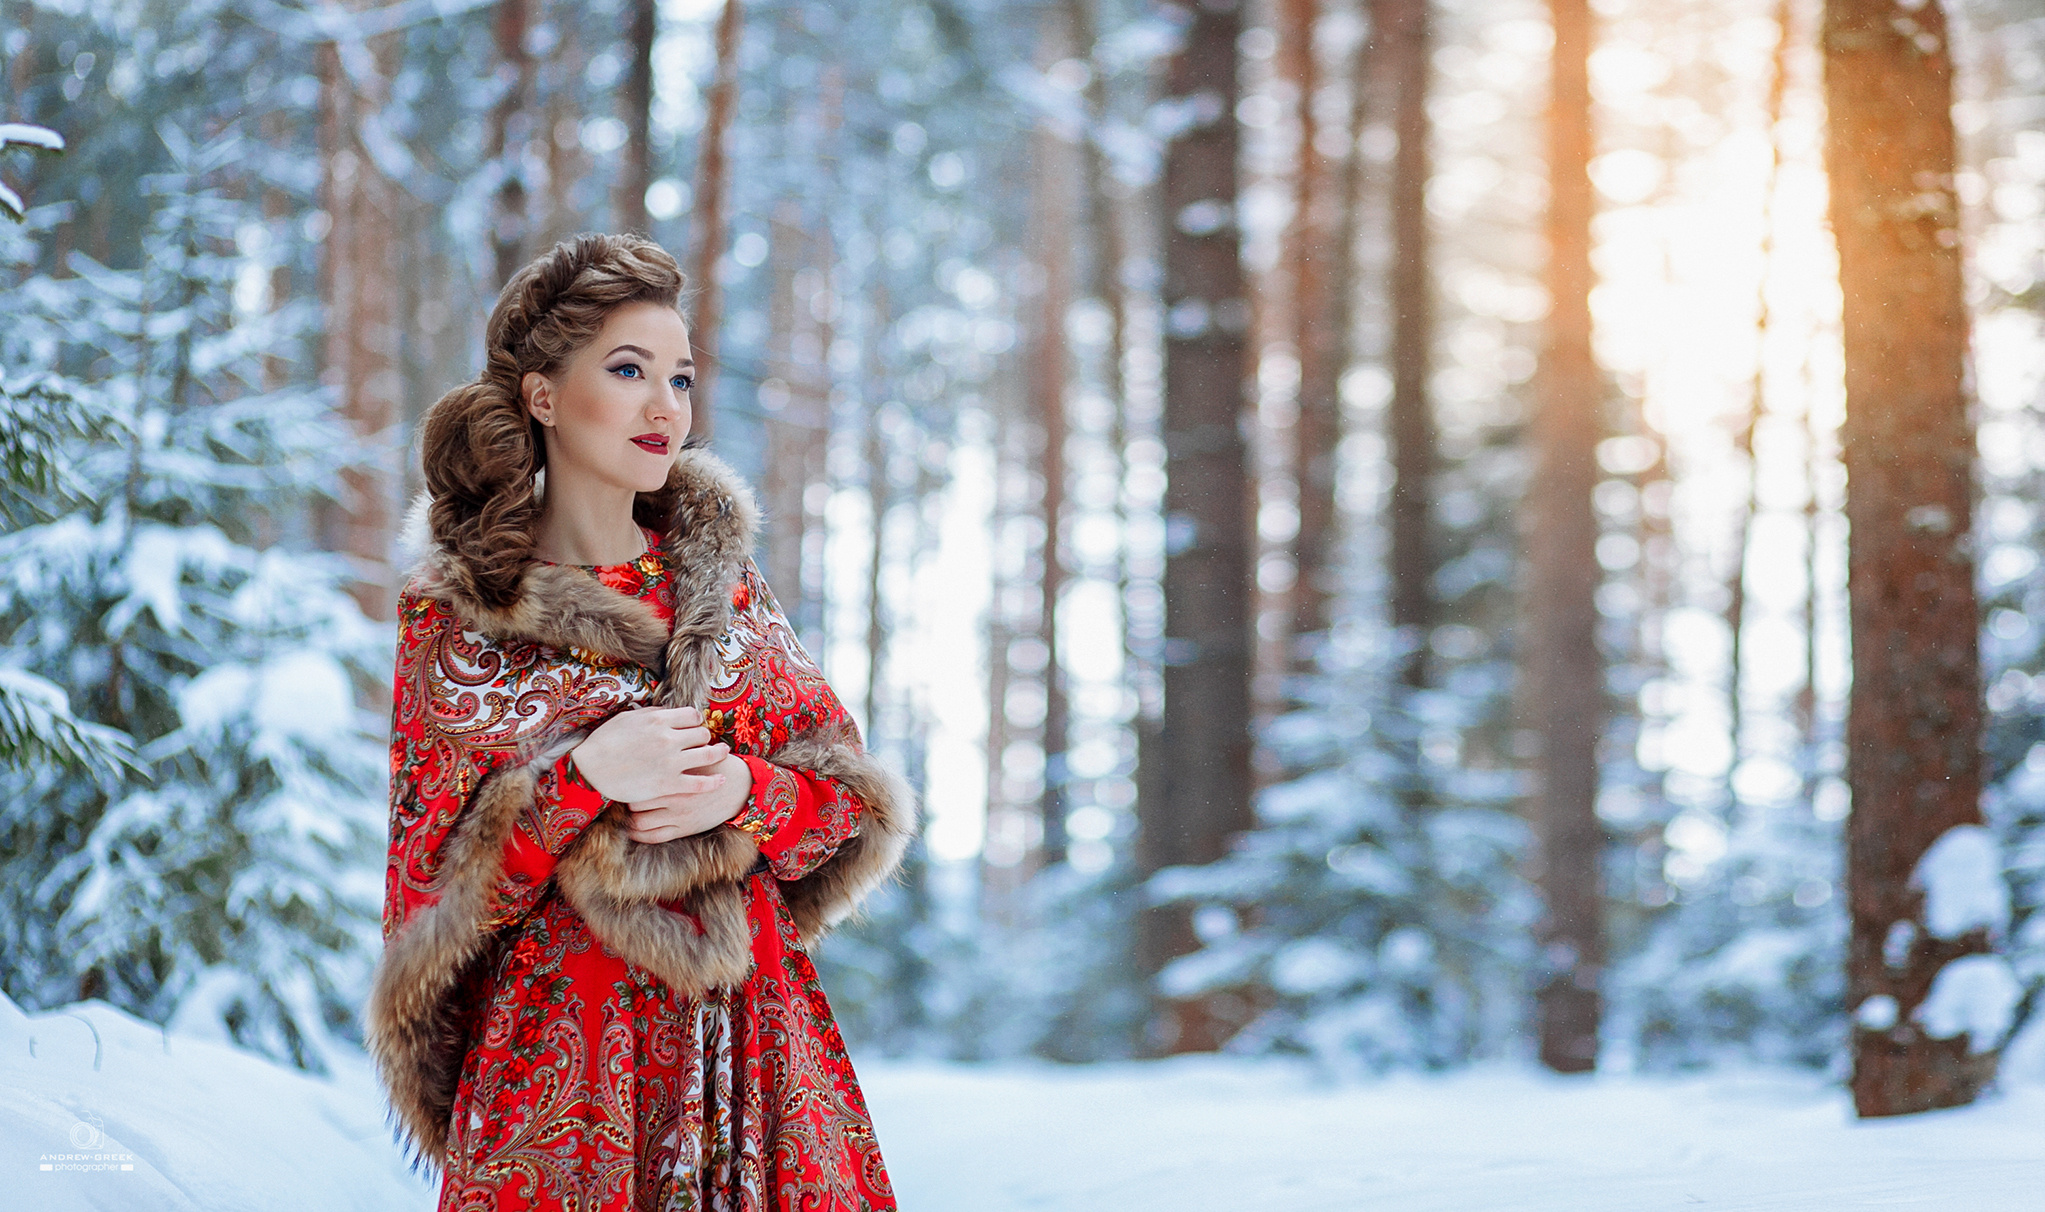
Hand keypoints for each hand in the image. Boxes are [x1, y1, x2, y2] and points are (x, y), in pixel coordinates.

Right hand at [569, 706, 730, 803]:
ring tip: (723, 752)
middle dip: (703, 737)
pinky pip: (701, 783)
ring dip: (718, 753)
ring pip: (708, 755)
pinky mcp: (669, 784)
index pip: (693, 716)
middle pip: (702, 734)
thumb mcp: (629, 718)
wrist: (589, 770)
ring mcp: (671, 763)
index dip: (695, 722)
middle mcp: (669, 739)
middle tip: (702, 742)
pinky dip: (715, 781)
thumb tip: (670, 712)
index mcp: (659, 719)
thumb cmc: (605, 742)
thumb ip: (653, 714)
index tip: (693, 727)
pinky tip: (721, 779)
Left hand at [624, 753, 753, 843]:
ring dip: (630, 818)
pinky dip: (639, 835)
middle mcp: (674, 795)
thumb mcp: (694, 750)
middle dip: (628, 798)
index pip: (638, 780)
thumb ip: (671, 746)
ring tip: (628, 811)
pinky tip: (633, 829)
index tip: (625, 777)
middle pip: (636, 800)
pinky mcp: (684, 829)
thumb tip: (644, 736)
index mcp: (675, 773)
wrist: (740, 787)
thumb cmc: (714, 764)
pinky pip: (653, 837)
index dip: (628, 780)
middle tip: (624, 795)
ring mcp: (678, 815)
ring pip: (640, 821)